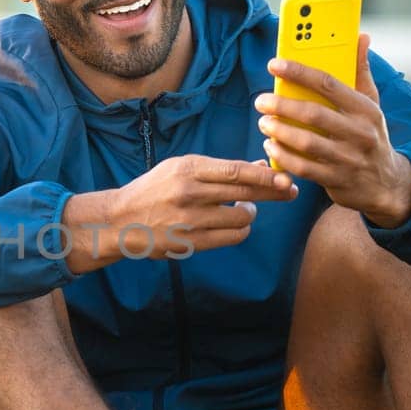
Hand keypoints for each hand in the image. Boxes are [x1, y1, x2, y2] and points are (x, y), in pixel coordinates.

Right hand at [63, 154, 297, 272]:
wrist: (121, 220)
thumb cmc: (155, 190)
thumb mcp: (181, 169)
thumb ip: (219, 169)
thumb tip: (260, 167)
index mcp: (188, 168)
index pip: (236, 171)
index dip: (265, 176)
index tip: (286, 178)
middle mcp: (190, 192)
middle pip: (244, 194)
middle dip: (273, 193)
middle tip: (290, 192)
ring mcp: (190, 219)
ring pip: (241, 218)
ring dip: (249, 214)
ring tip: (244, 210)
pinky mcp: (190, 242)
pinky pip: (232, 237)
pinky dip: (240, 230)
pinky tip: (235, 225)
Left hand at [254, 33, 410, 227]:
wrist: (386, 184)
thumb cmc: (371, 135)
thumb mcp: (372, 104)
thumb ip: (361, 71)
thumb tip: (361, 37)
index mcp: (366, 109)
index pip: (329, 83)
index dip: (299, 71)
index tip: (274, 64)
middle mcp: (360, 133)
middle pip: (313, 114)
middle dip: (281, 105)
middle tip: (261, 101)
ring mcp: (348, 158)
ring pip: (305, 142)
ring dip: (278, 131)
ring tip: (264, 123)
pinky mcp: (336, 180)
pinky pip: (303, 167)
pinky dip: (282, 156)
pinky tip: (271, 146)